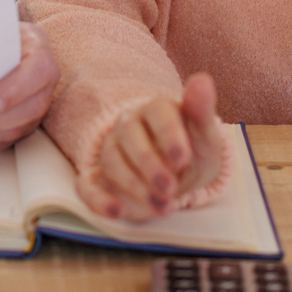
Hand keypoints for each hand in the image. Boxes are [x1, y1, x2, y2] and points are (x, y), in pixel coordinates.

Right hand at [77, 72, 226, 221]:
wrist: (180, 175)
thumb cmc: (192, 149)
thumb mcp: (204, 135)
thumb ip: (202, 111)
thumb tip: (202, 80)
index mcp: (156, 109)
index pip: (157, 113)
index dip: (168, 134)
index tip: (182, 158)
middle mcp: (129, 126)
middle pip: (129, 136)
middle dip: (149, 164)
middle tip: (170, 188)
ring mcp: (112, 152)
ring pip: (111, 162)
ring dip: (135, 186)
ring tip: (162, 206)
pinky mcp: (100, 179)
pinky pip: (87, 186)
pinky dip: (98, 200)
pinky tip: (117, 211)